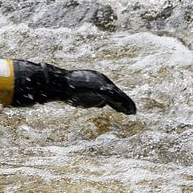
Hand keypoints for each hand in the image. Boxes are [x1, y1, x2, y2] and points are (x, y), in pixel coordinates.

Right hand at [11, 61, 136, 114]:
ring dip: (126, 105)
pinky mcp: (103, 89)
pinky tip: (130, 112)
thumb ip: (88, 98)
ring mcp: (102, 84)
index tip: (123, 107)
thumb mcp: (77, 95)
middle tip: (132, 111)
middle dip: (124, 102)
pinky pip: (116, 98)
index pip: (108, 91)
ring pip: (118, 96)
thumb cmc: (63, 87)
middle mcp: (101, 79)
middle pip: (115, 93)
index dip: (117, 100)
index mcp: (95, 79)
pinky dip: (124, 105)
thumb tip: (99, 104)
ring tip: (133, 113)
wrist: (60, 84)